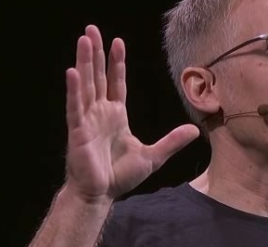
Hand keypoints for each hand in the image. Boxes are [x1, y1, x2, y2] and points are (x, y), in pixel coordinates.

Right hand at [63, 25, 198, 201]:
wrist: (101, 195)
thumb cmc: (120, 176)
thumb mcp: (153, 156)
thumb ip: (172, 141)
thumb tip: (194, 130)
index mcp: (115, 116)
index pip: (116, 83)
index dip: (116, 63)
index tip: (117, 42)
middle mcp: (99, 113)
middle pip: (98, 76)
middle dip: (95, 53)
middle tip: (92, 29)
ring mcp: (87, 120)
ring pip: (85, 85)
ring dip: (84, 62)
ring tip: (83, 40)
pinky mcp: (78, 131)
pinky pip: (75, 106)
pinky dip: (74, 89)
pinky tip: (72, 71)